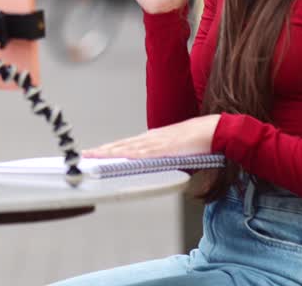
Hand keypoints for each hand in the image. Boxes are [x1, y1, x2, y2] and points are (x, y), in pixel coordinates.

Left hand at [83, 115, 219, 158]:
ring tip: (92, 156)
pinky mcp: (165, 147)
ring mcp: (157, 142)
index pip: (127, 145)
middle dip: (102, 150)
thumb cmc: (202, 142)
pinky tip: (117, 157)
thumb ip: (168, 160)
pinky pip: (143, 153)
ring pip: (127, 147)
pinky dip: (129, 155)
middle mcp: (152, 138)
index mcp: (154, 139)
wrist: (217, 131)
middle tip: (84, 155)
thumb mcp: (179, 153)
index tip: (95, 153)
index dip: (110, 149)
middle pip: (122, 145)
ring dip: (109, 152)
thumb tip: (161, 170)